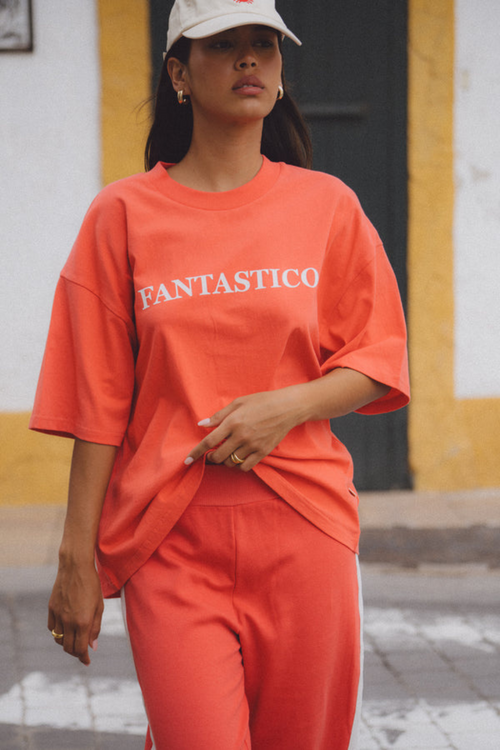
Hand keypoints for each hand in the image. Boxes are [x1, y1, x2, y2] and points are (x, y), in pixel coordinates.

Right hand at [48, 561, 103, 665]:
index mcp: (83, 621)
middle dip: (76, 653)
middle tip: (82, 652)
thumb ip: (95, 627)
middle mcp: (69, 621)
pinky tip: (65, 629)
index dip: (84, 658)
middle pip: (68, 648)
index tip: (87, 661)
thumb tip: (93, 646)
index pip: (80, 649)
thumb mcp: (99, 606)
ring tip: (74, 640)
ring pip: (59, 639)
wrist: (76, 566)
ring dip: (66, 643)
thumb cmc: (92, 585)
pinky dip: (58, 633)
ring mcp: (58, 615)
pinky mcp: (51, 609)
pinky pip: (52, 628)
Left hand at [185, 388, 301, 470]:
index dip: (196, 452)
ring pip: (231, 462)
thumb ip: (219, 415)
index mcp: (233, 422)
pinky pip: (245, 466)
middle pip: (218, 456)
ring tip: (228, 453)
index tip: (187, 461)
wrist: (287, 407)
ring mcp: (253, 445)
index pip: (209, 441)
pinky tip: (239, 458)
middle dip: (211, 457)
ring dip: (225, 461)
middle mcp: (241, 435)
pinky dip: (239, 465)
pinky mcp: (263, 452)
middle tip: (212, 454)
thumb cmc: (262, 401)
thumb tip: (202, 424)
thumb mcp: (238, 402)